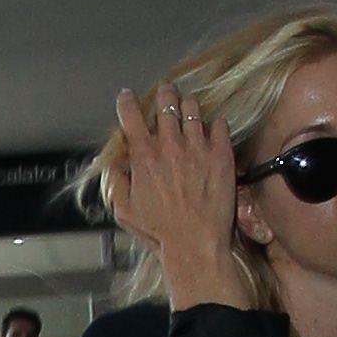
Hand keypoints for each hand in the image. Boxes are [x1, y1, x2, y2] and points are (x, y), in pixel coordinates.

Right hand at [106, 83, 250, 311]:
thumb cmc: (159, 231)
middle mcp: (170, 144)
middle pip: (166, 101)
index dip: (126, 101)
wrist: (195, 244)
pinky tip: (211, 131)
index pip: (130, 114)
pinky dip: (214, 124)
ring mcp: (197, 147)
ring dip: (188, 105)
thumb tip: (116, 161)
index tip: (127, 97)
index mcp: (143, 155)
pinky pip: (220, 124)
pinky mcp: (221, 155)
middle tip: (166, 93)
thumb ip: (115, 180)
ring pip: (193, 108)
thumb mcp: (123, 210)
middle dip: (164, 93)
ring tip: (189, 108)